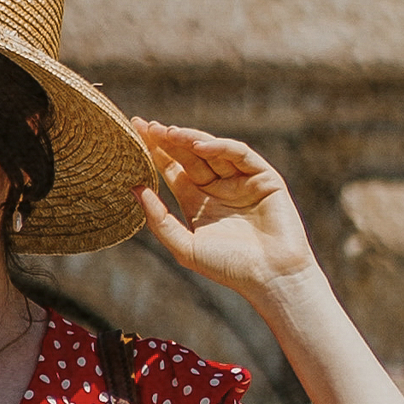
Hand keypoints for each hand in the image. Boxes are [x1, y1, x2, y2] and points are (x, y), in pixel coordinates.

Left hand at [131, 119, 318, 299]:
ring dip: (190, 139)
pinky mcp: (263, 176)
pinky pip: (239, 154)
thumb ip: (160, 220)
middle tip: (147, 125)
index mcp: (197, 203)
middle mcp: (218, 188)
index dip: (155, 152)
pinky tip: (199, 146)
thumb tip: (134, 189)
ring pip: (212, 150)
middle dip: (168, 140)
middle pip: (188, 156)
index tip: (135, 133)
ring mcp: (241, 180)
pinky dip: (220, 147)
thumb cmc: (228, 268)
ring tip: (168, 133)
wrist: (270, 278)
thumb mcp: (185, 246)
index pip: (173, 170)